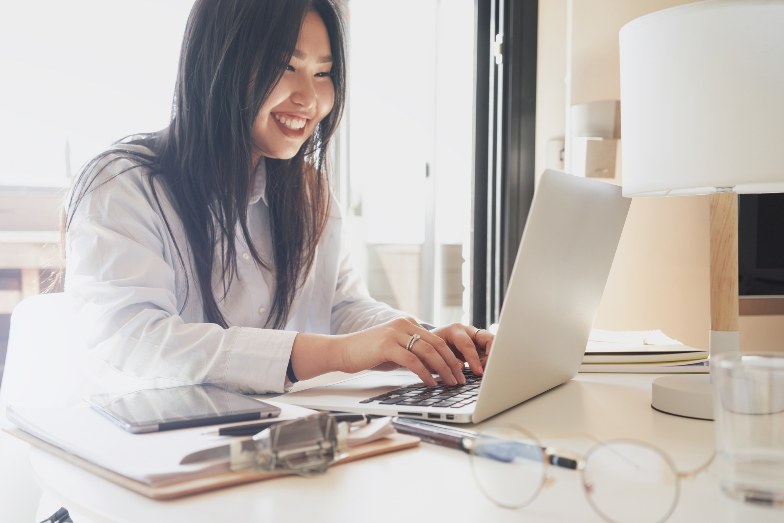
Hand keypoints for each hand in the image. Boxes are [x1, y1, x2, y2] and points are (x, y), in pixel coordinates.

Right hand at [335, 318, 493, 386]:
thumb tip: (434, 367)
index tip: (460, 371)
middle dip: (452, 364)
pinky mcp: (387, 345)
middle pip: (437, 344)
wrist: (342, 351)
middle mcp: (404, 324)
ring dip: (443, 369)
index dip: (451, 355)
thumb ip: (413, 353)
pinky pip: (412, 360)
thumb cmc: (368, 353)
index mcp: (408, 323)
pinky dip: (425, 373)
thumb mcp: (395, 350)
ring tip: (450, 383)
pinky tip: (431, 383)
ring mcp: (395, 333)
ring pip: (428, 351)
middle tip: (461, 379)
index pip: (437, 339)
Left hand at [430, 323, 493, 374]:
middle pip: (487, 338)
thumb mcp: (434, 353)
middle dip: (490, 355)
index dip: (474, 359)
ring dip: (491, 357)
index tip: (478, 372)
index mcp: (454, 330)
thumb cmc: (430, 347)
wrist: (429, 342)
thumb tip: (461, 366)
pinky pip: (490, 349)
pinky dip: (489, 359)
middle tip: (486, 370)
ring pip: (492, 342)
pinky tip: (483, 368)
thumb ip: (446, 359)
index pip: (468, 344)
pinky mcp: (479, 343)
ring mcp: (475, 335)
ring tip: (484, 369)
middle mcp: (467, 330)